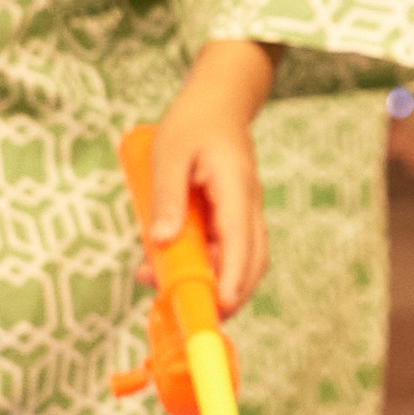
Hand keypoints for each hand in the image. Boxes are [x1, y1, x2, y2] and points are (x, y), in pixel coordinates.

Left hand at [146, 41, 276, 313]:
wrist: (219, 101)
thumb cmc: (192, 124)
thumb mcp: (169, 155)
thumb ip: (166, 198)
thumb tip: (162, 241)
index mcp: (236, 190)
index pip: (241, 244)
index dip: (232, 280)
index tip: (218, 308)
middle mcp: (248, 207)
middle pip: (252, 262)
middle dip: (228, 294)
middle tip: (193, 314)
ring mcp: (245, 213)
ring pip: (244, 260)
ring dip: (216, 281)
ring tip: (173, 291)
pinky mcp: (234, 216)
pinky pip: (229, 249)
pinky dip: (210, 265)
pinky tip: (174, 266)